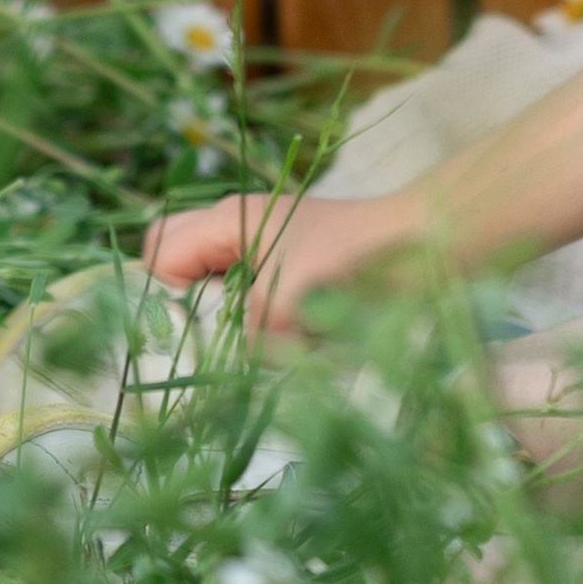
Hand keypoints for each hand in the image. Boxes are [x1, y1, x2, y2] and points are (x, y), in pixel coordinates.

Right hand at [137, 182, 427, 334]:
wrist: (422, 244)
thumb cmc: (354, 257)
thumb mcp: (291, 301)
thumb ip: (250, 334)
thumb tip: (239, 363)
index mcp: (228, 220)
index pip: (160, 253)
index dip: (166, 294)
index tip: (194, 330)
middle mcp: (237, 228)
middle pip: (175, 261)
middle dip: (186, 306)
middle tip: (213, 339)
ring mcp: (262, 247)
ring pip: (213, 288)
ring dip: (226, 320)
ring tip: (258, 342)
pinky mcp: (288, 271)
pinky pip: (249, 302)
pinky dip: (260, 326)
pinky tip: (288, 341)